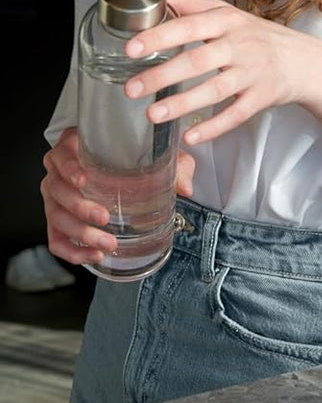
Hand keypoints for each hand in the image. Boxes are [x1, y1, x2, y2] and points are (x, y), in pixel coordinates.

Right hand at [42, 128, 194, 265]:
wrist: (125, 168)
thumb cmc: (133, 156)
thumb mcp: (156, 154)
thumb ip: (174, 165)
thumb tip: (185, 187)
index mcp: (74, 147)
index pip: (61, 155)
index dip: (69, 168)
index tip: (84, 180)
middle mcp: (59, 172)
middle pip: (57, 190)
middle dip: (80, 207)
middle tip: (105, 218)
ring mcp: (55, 197)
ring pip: (57, 217)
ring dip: (81, 233)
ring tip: (107, 243)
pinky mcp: (58, 220)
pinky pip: (56, 239)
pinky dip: (72, 251)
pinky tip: (94, 255)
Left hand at [122, 0, 321, 144]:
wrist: (305, 61)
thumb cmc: (259, 36)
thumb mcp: (229, 14)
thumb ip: (192, 8)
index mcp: (227, 21)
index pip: (189, 26)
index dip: (159, 37)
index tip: (131, 48)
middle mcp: (240, 45)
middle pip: (198, 61)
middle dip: (162, 75)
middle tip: (131, 88)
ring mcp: (253, 73)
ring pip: (215, 90)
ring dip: (182, 103)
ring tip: (152, 114)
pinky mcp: (262, 97)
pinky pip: (236, 115)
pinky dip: (214, 127)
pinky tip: (191, 135)